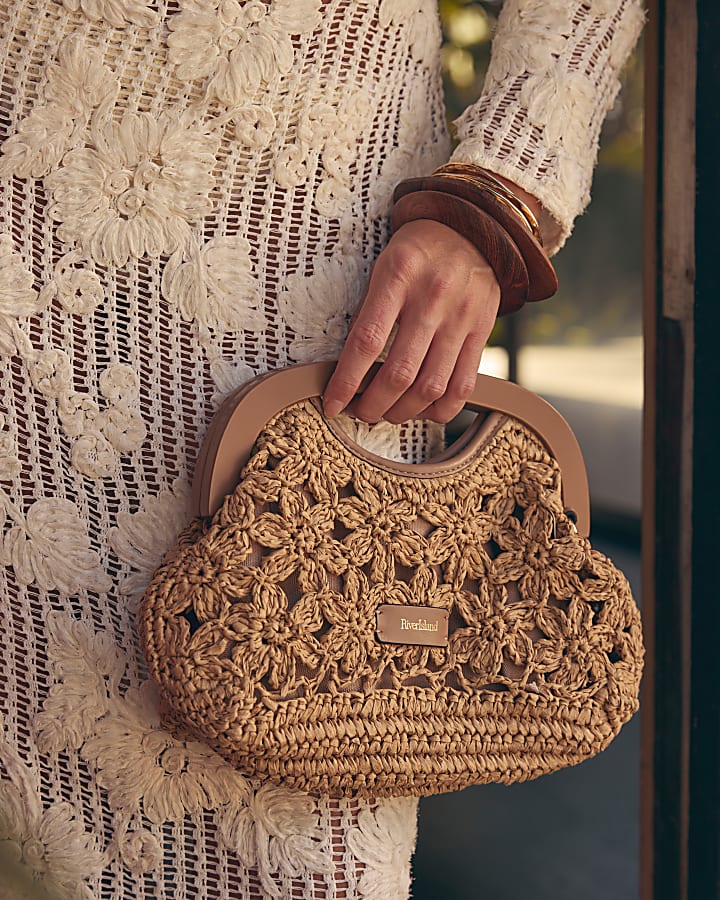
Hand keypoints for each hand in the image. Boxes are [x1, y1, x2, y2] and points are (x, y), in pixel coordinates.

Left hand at [322, 219, 500, 424]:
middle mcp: (431, 299)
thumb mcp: (383, 267)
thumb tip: (349, 369)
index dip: (346, 382)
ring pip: (431, 387)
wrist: (473, 230)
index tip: (332, 404)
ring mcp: (461, 318)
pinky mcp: (483, 332)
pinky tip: (423, 409)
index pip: (366, 342)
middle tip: (360, 412)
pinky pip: (463, 386)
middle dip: (373, 406)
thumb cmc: (417, 253)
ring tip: (388, 413)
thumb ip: (369, 313)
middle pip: (399, 374)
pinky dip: (440, 410)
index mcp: (397, 277)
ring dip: (404, 412)